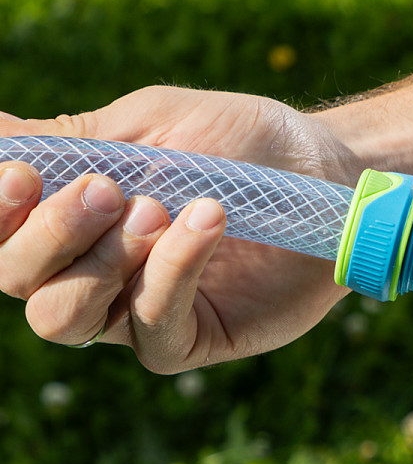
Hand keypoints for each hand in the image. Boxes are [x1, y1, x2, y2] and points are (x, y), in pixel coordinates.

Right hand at [0, 85, 364, 371]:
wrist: (330, 172)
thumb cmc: (243, 142)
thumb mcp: (152, 123)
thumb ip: (70, 140)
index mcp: (68, 219)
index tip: (23, 174)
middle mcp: (89, 271)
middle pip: (15, 280)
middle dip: (48, 232)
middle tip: (105, 190)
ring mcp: (137, 311)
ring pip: (63, 317)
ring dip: (101, 260)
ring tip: (157, 208)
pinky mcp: (192, 339)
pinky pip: (152, 326)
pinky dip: (171, 271)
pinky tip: (205, 222)